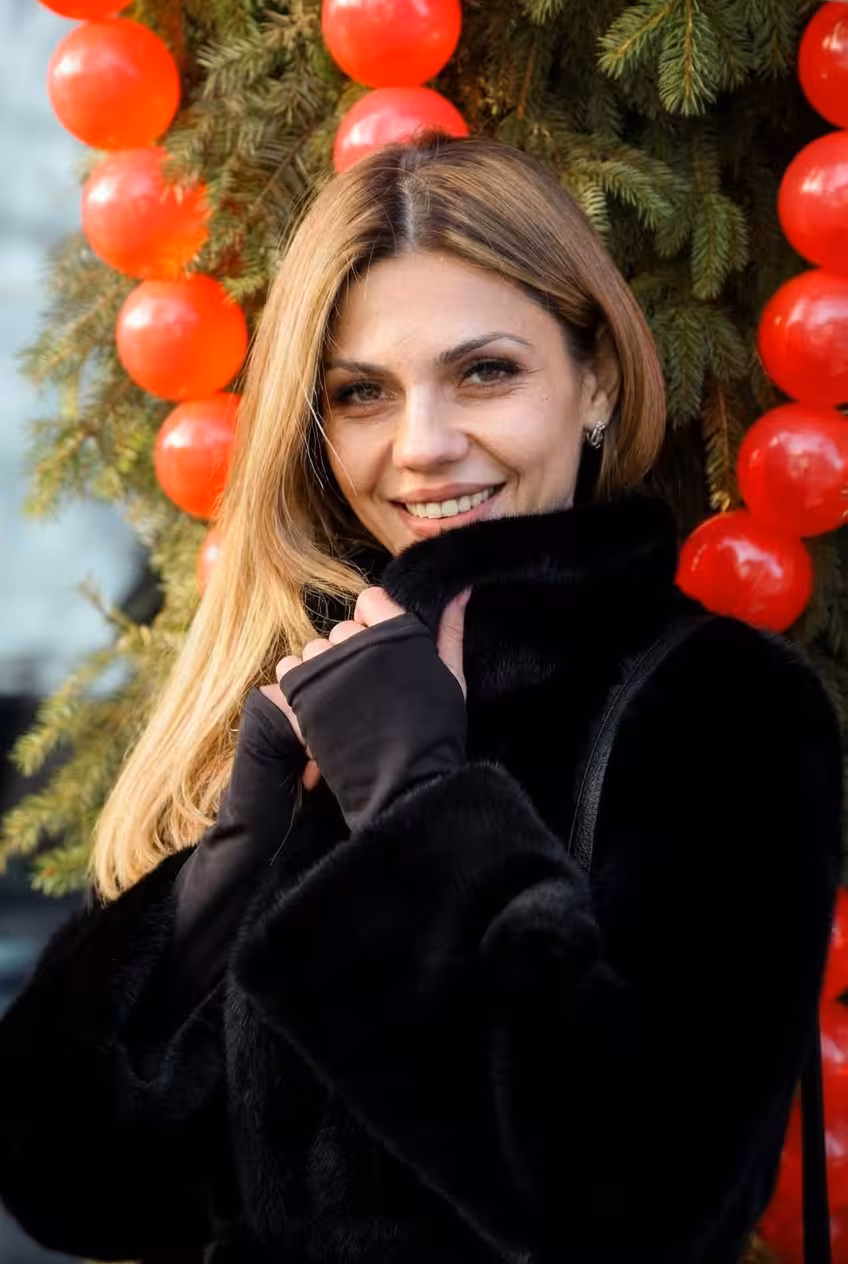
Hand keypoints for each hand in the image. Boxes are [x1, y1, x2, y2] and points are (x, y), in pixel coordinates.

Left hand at [262, 586, 470, 824]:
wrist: (404, 784)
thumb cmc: (435, 731)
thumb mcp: (451, 676)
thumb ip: (450, 630)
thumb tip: (460, 589)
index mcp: (397, 634)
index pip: (370, 599)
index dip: (375, 621)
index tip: (381, 649)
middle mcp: (359, 644)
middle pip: (344, 628)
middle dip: (353, 652)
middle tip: (370, 687)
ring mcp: (328, 669)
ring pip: (316, 648)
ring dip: (326, 668)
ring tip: (346, 700)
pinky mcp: (303, 694)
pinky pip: (290, 668)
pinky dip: (300, 682)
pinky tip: (322, 704)